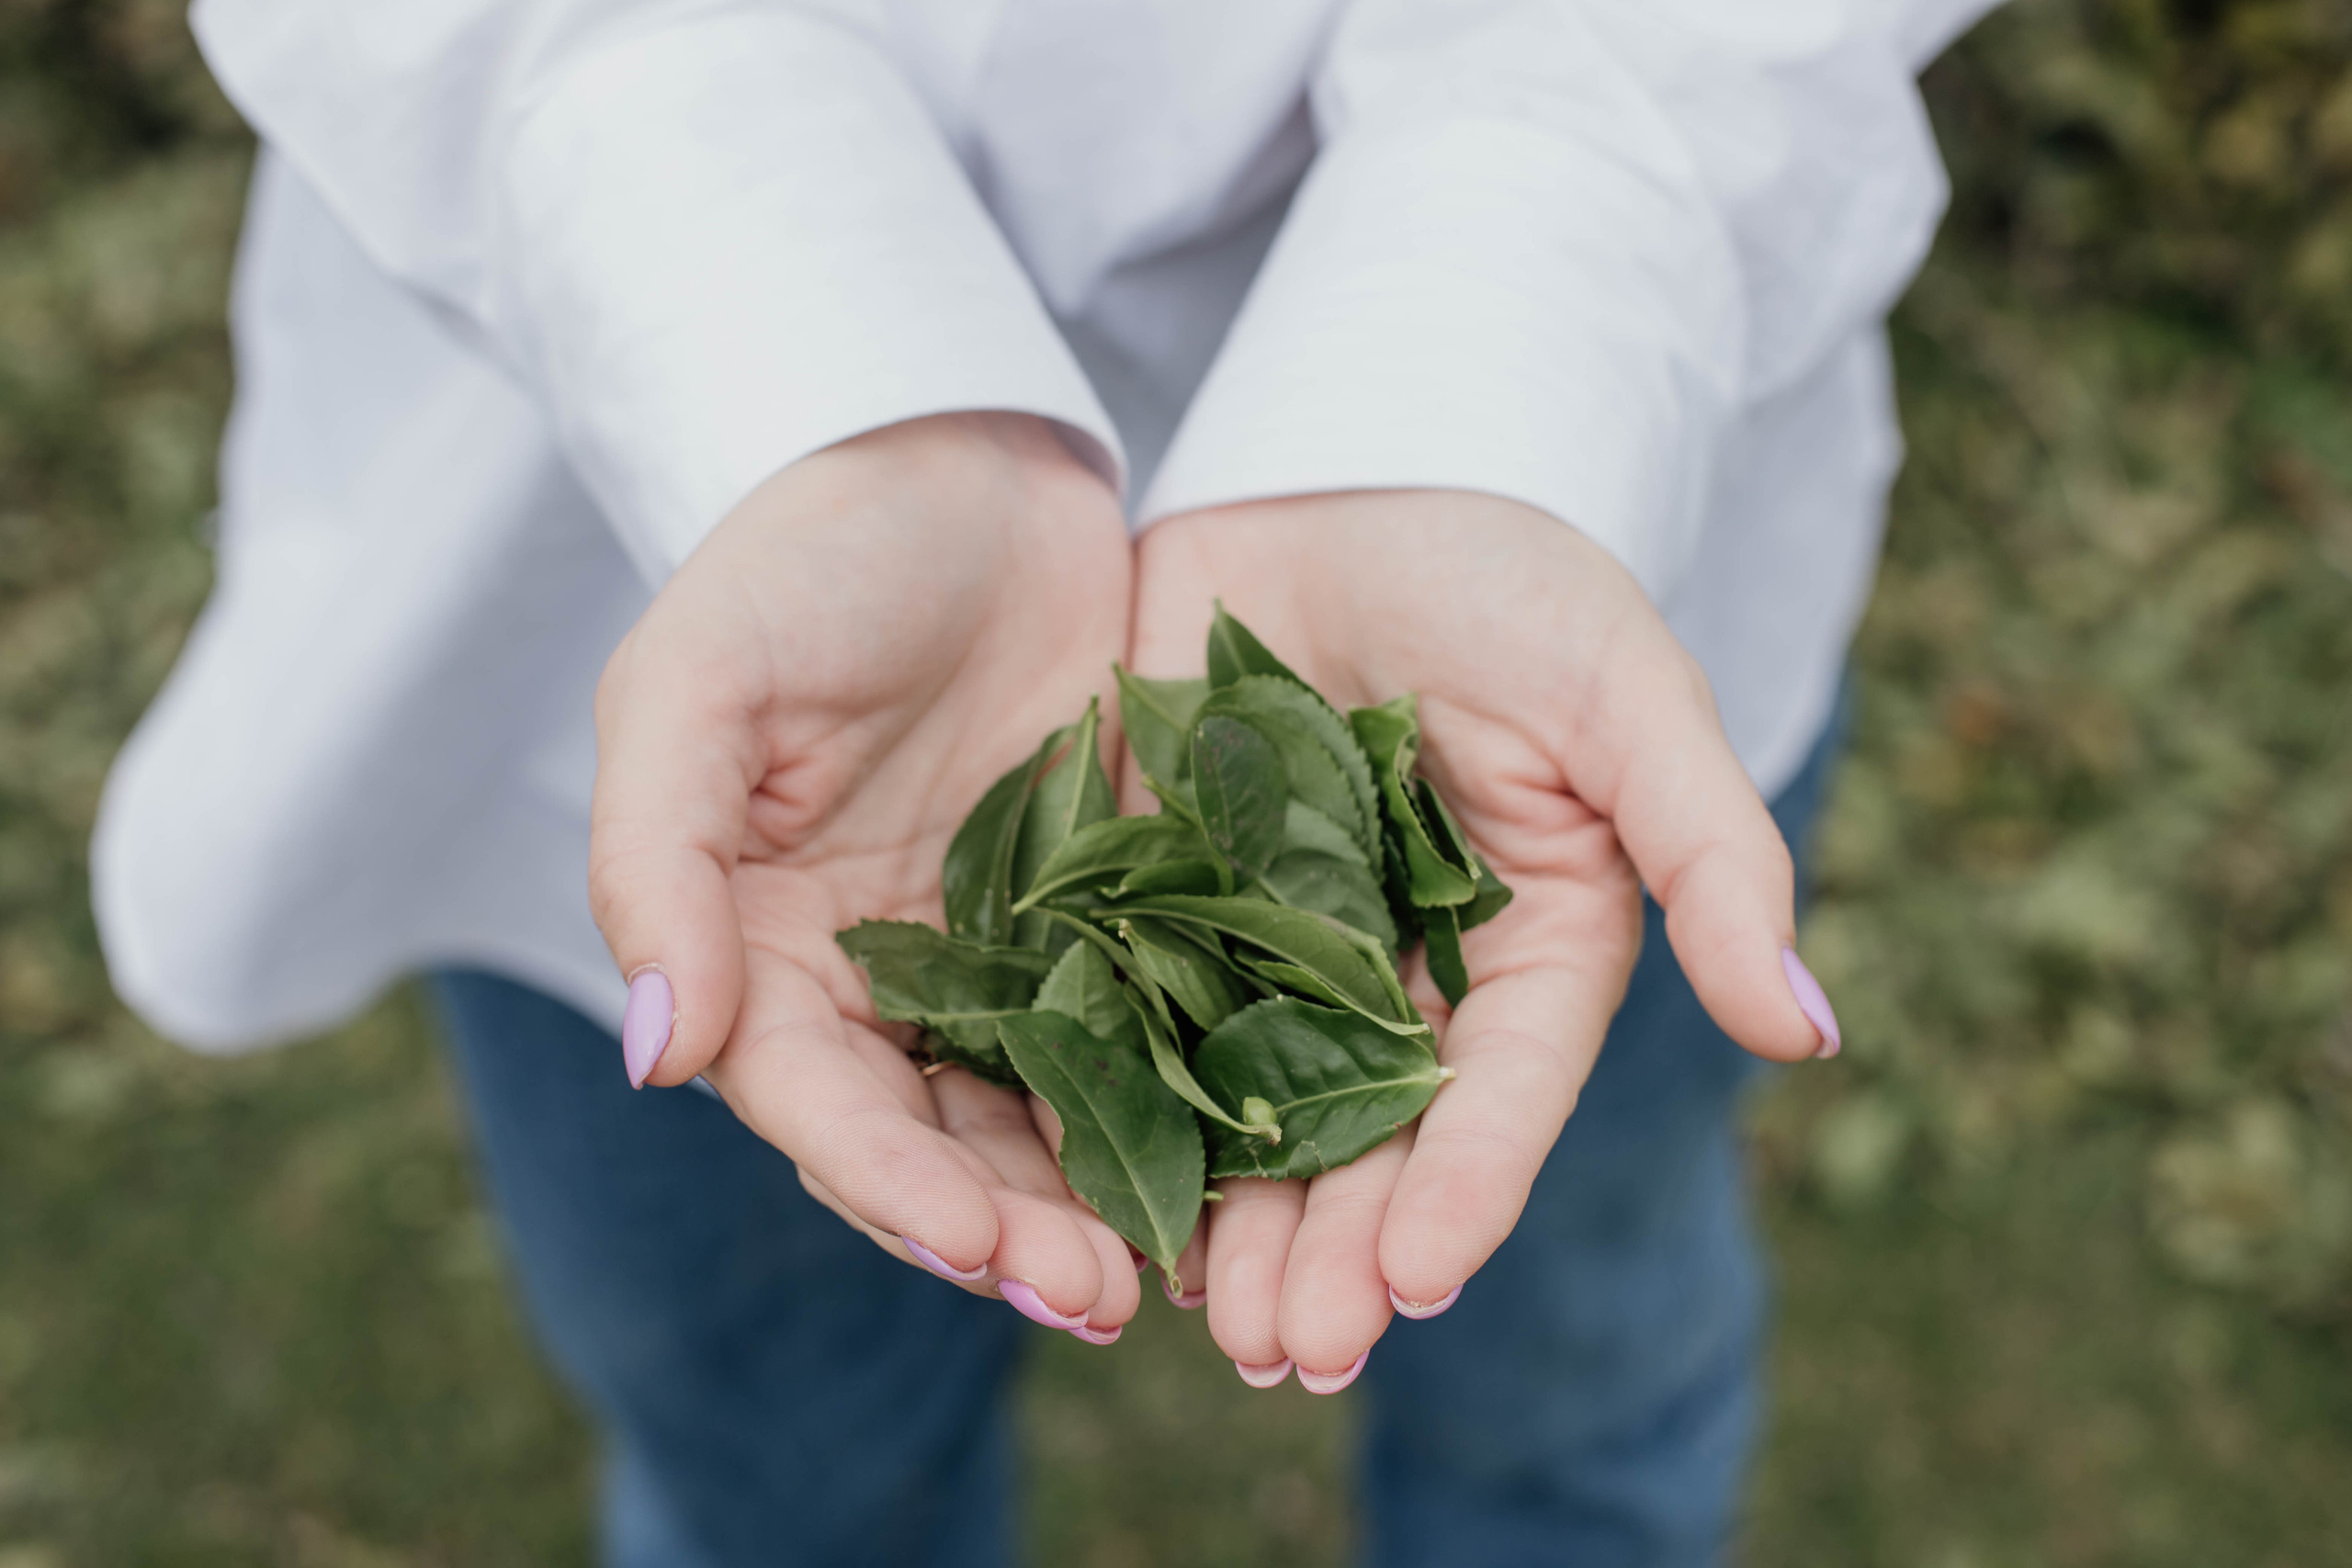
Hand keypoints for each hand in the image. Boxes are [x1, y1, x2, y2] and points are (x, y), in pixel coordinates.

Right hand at [590, 413, 1141, 1337]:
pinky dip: (1168, 1101)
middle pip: (927, 1135)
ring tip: (1171, 1276)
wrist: (960, 457)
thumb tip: (659, 1055)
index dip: (886, 1180)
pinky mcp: (1098, 912)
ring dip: (1088, 1198)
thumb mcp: (696, 680)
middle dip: (1003, 1229)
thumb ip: (656, 861)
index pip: (814, 1097)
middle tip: (1101, 1301)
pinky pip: (1131, 1028)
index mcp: (754, 940)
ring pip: (1032, 1111)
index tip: (975, 1246)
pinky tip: (1232, 1163)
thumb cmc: (806, 555)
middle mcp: (869, 971)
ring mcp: (989, 949)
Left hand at [1127, 490, 1832, 1384]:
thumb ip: (1711, 857)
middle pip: (1365, 1134)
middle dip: (1332, 1245)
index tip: (1421, 1280)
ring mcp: (1268, 944)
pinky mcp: (1156, 897)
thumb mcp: (1625, 697)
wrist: (1347, 469)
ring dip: (1227, 1218)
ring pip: (1245, 1107)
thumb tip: (1809, 1031)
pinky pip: (1132, 1014)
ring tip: (1202, 1319)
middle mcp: (1396, 972)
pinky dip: (1116, 1104)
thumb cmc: (1511, 573)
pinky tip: (1086, 1186)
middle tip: (1284, 1350)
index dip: (1464, 1186)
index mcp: (1525, 945)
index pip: (1498, 1089)